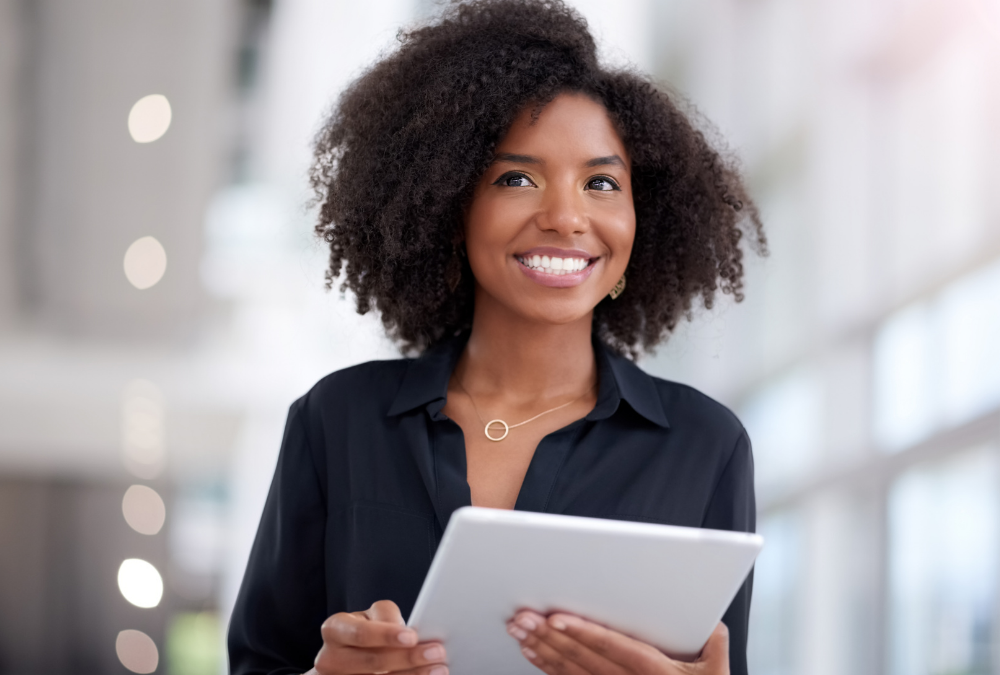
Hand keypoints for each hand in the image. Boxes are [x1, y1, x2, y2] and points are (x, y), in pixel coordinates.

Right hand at [306, 600, 448, 674]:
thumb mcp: (371, 618)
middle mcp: (330, 658)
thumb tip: (412, 633)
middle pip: (373, 661)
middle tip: (436, 653)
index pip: (361, 633)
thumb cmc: (366, 633)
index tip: (412, 637)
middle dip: (408, 658)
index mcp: (335, 629)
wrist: (344, 660)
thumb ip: (387, 620)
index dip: (387, 635)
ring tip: (437, 670)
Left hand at [506, 611, 728, 674]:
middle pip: (583, 659)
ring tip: (521, 631)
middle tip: (524, 619)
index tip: (558, 618)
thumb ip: (714, 645)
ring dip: (543, 650)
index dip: (584, 632)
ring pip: (571, 672)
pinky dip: (549, 668)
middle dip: (550, 636)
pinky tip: (534, 653)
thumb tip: (711, 623)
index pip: (612, 648)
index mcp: (654, 673)